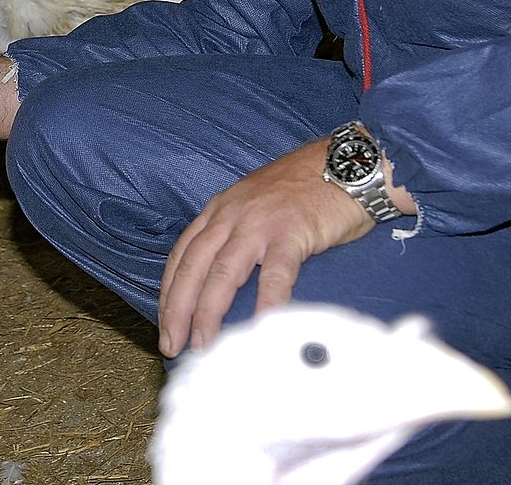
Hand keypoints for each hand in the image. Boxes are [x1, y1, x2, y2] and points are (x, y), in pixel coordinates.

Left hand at [156, 137, 373, 357]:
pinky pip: (275, 275)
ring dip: (209, 312)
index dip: (169, 293)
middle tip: (172, 346)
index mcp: (219, 210)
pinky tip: (261, 329)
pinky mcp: (291, 232)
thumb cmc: (304, 190)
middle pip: (193, 267)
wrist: (345, 163)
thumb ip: (237, 236)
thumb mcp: (255, 206)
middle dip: (178, 310)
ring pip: (223, 272)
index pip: (183, 255)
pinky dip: (266, 304)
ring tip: (204, 345)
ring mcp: (259, 223)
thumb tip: (224, 281)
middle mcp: (230, 215)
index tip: (165, 324)